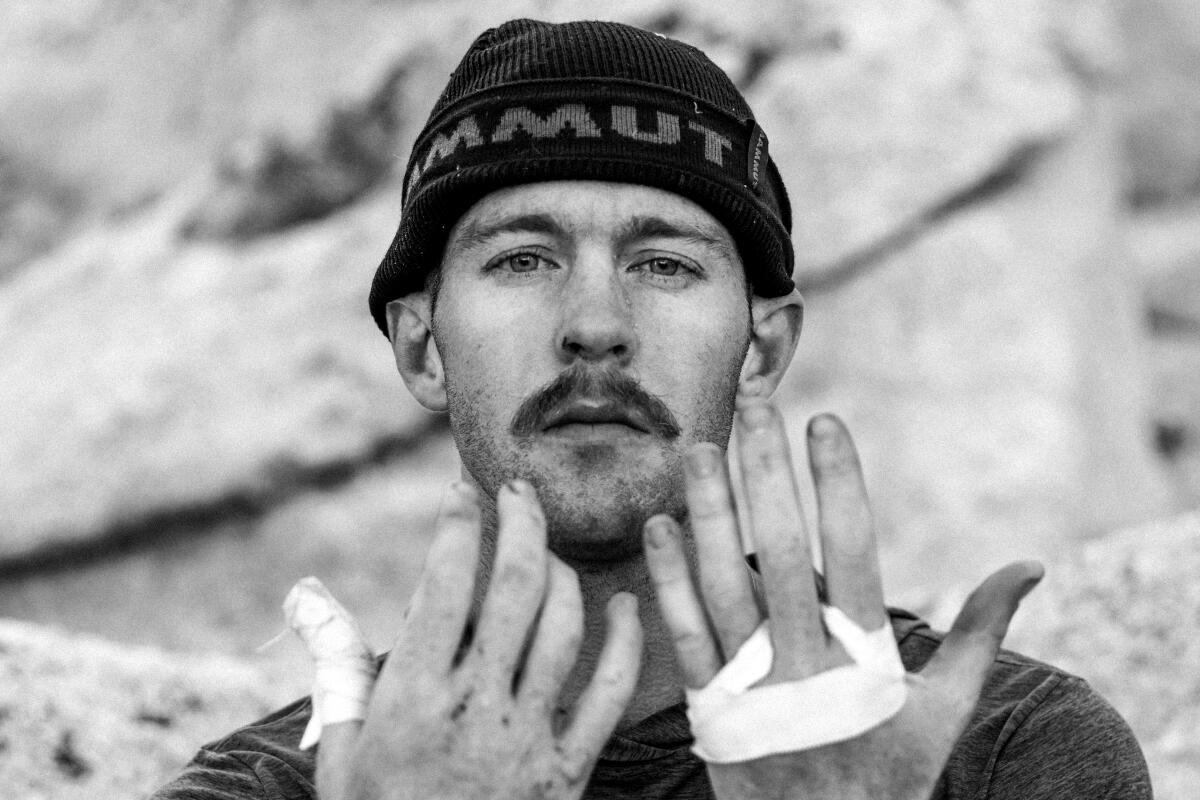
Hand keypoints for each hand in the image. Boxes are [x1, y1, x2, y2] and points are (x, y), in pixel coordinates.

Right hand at [302, 480, 642, 799]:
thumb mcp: (339, 751)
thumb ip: (334, 664)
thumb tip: (303, 593)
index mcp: (412, 699)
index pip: (443, 585)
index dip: (457, 526)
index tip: (461, 492)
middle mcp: (474, 709)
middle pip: (515, 589)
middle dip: (521, 523)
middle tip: (519, 490)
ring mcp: (527, 738)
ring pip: (563, 628)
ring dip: (562, 572)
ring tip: (548, 548)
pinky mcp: (568, 770)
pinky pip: (611, 694)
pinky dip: (624, 643)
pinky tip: (623, 607)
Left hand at [642, 402, 1041, 799]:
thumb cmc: (892, 776)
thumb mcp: (945, 712)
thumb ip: (981, 634)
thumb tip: (1029, 565)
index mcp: (867, 660)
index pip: (854, 552)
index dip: (838, 482)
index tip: (825, 420)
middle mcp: (806, 666)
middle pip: (781, 552)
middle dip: (766, 472)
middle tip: (754, 403)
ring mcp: (751, 688)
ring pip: (723, 585)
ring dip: (708, 511)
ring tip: (699, 447)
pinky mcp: (710, 709)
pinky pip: (684, 635)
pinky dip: (668, 578)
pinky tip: (658, 523)